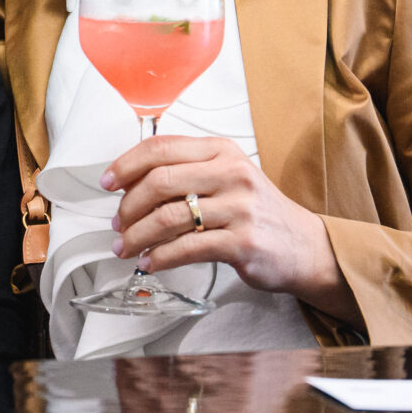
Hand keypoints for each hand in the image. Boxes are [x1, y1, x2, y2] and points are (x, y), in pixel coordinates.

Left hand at [103, 136, 358, 321]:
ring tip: (125, 249)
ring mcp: (239, 208)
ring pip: (168, 218)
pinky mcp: (242, 242)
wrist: (304, 246)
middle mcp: (231, 173)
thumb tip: (130, 184)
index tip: (107, 183)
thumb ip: (188, 172)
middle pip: (159, 181)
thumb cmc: (257, 211)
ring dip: (137, 237)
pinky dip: (159, 258)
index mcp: (222, 150)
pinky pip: (186, 248)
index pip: (161, 148)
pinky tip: (149, 264)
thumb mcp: (228, 176)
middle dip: (128, 206)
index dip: (126, 165)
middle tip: (116, 225)